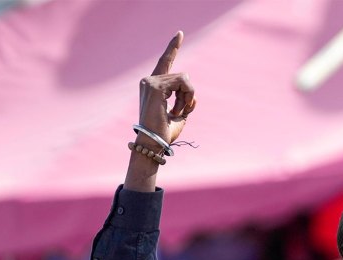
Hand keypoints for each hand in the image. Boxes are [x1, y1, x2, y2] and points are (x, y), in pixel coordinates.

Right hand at [138, 31, 196, 145]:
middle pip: (182, 76)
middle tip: (183, 110)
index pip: (165, 62)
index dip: (173, 47)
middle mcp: (149, 80)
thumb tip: (194, 97)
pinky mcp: (155, 86)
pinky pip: (183, 82)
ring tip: (179, 111)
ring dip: (188, 97)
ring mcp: (150, 81)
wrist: (153, 143)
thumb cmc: (164, 133)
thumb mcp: (180, 116)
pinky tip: (179, 108)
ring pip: (184, 79)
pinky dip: (187, 96)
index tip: (180, 33)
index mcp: (153, 85)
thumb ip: (187, 104)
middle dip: (189, 94)